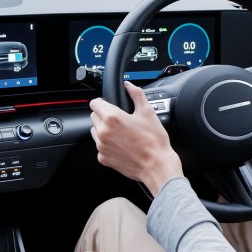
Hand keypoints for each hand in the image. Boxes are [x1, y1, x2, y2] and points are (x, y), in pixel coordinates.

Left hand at [89, 81, 182, 195]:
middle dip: (104, 115)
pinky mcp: (103, 158)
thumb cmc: (154, 141)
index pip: (94, 103)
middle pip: (94, 116)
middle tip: (120, 120)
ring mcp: (101, 146)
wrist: (157, 165)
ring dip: (104, 130)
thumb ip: (136, 95)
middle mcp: (103, 131)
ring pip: (95, 131)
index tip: (108, 105)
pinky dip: (107, 144)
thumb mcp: (148, 112)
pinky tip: (121, 145)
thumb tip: (129, 85)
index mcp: (112, 118)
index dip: (102, 102)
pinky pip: (100, 146)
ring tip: (121, 133)